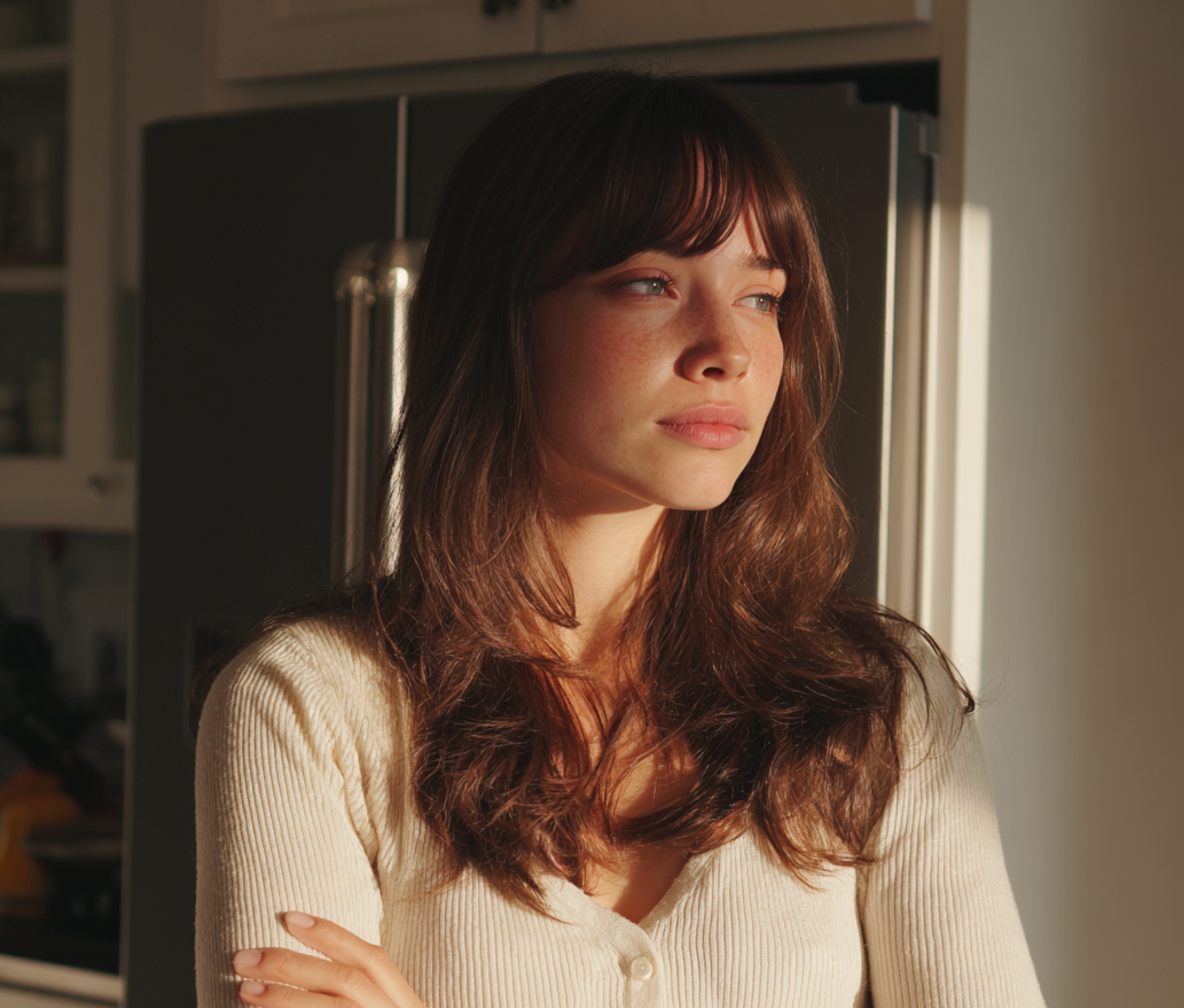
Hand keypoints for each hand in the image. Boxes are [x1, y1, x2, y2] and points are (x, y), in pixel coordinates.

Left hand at [233, 912, 426, 1007]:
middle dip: (295, 966)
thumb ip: (359, 996)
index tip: (289, 916)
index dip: (333, 935)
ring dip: (286, 999)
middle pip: (348, 982)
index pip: (373, 959)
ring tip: (245, 989)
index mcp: (408, 1005)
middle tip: (245, 957)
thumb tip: (306, 970)